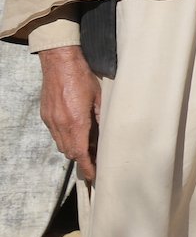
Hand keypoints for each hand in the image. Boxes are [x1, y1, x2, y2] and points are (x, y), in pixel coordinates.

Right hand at [38, 47, 100, 183]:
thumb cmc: (82, 76)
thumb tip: (107, 132)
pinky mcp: (46, 115)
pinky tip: (77, 131)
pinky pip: (55, 133)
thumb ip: (102, 116)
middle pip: (70, 152)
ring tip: (88, 145)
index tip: (94, 175)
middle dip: (82, 158)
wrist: (59, 61)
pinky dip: (66, 137)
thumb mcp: (100, 96)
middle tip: (97, 158)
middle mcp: (60, 124)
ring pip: (61, 144)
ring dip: (74, 148)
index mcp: (76, 122)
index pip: (80, 153)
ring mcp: (51, 120)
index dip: (88, 167)